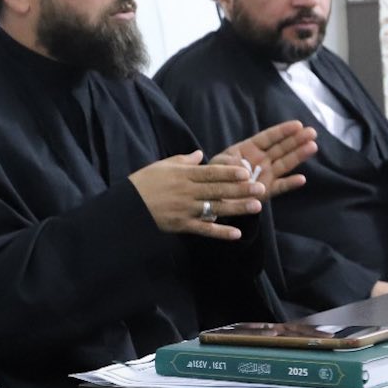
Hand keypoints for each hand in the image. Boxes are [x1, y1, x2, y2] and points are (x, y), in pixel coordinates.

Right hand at [128, 150, 264, 240]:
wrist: (127, 207)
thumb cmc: (143, 183)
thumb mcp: (161, 166)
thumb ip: (182, 160)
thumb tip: (200, 154)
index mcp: (182, 175)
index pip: (210, 172)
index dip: (229, 172)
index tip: (247, 171)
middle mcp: (186, 192)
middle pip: (217, 190)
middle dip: (240, 189)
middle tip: (260, 187)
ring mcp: (185, 210)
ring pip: (215, 208)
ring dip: (237, 208)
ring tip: (257, 207)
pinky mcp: (181, 225)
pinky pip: (204, 229)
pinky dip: (219, 232)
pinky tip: (236, 234)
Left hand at [219, 120, 317, 200]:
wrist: (214, 195)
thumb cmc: (215, 175)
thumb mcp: (217, 164)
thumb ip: (228, 163)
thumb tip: (241, 167)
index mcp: (249, 149)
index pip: (268, 137)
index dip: (282, 131)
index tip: (298, 124)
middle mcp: (261, 160)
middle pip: (281, 148)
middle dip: (296, 140)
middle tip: (312, 132)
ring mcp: (266, 175)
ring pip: (285, 163)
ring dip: (298, 156)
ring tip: (312, 147)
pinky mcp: (267, 190)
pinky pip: (280, 186)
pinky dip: (290, 184)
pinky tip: (301, 179)